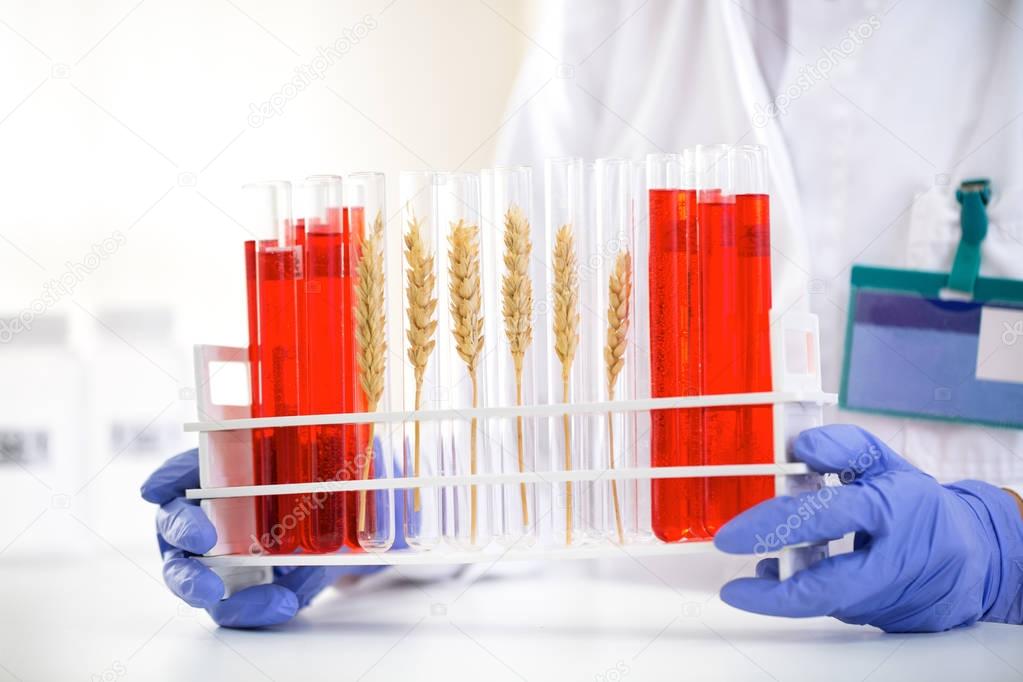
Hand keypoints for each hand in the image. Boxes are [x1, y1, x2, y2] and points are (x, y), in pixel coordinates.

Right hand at [141, 449, 380, 627]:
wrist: (345, 530)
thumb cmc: (323, 487)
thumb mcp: (330, 469)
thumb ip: (326, 463)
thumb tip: (341, 455)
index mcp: (219, 474)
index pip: (184, 470)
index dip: (169, 476)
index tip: (158, 488)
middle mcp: (204, 515)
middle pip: (172, 523)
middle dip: (181, 529)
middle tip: (202, 539)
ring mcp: (212, 558)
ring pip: (187, 574)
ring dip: (201, 585)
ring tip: (225, 591)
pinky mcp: (231, 591)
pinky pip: (230, 604)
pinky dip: (251, 607)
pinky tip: (281, 603)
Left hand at [714, 425, 1022, 631]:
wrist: (972, 556)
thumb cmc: (919, 505)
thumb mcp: (885, 463)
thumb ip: (843, 448)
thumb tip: (800, 447)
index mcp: (892, 510)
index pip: (829, 516)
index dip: (777, 523)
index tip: (734, 535)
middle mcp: (892, 561)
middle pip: (826, 586)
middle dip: (774, 593)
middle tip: (733, 584)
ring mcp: (888, 597)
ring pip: (826, 602)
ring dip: (784, 592)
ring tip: (758, 572)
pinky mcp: (883, 618)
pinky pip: (834, 608)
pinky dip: (805, 594)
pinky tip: (783, 577)